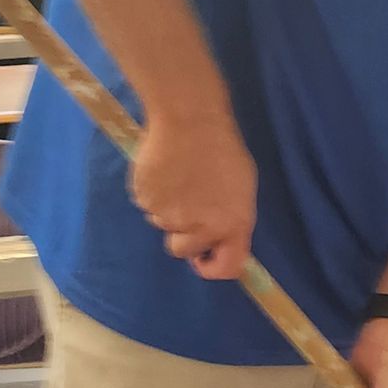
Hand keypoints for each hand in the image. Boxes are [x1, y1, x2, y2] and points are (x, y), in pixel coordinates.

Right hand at [130, 103, 256, 278]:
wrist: (190, 119)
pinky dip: (154, 193)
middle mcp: (199, 228)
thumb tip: (218, 239)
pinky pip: (148, 205)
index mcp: (231, 224)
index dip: (213, 267)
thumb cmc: (222, 148)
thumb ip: (231, 218)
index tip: (205, 258)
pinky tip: (164, 169)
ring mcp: (168, 215)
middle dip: (184, 234)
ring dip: (169, 208)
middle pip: (182, 250)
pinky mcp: (145, 199)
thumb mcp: (242, 187)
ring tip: (179, 176)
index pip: (226, 268)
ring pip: (163, 223)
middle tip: (189, 206)